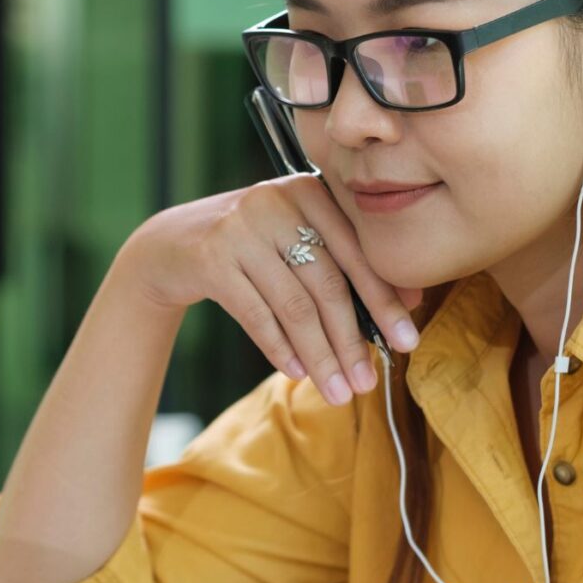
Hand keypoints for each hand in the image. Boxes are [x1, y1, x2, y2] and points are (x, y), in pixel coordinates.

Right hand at [118, 174, 422, 406]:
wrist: (171, 245)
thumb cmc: (251, 246)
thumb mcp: (296, 240)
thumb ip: (345, 262)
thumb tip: (410, 305)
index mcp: (308, 190)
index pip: (356, 252)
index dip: (384, 300)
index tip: (408, 342)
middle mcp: (275, 202)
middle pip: (326, 282)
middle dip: (351, 339)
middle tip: (368, 382)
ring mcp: (239, 229)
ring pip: (293, 305)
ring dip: (320, 355)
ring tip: (337, 391)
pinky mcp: (210, 259)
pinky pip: (256, 315)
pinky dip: (280, 349)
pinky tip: (298, 373)